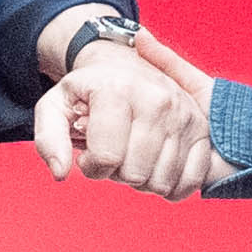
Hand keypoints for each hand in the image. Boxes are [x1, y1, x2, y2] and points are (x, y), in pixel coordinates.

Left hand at [37, 24, 221, 199]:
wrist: (125, 65)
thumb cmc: (88, 93)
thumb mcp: (55, 107)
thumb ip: (49, 140)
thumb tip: (61, 173)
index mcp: (118, 90)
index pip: (105, 158)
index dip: (91, 166)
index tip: (89, 151)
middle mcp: (157, 99)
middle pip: (134, 175)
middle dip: (117, 174)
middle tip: (113, 151)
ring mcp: (184, 115)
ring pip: (161, 183)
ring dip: (142, 180)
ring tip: (132, 154)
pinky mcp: (202, 130)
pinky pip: (189, 182)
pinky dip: (170, 185)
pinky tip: (154, 166)